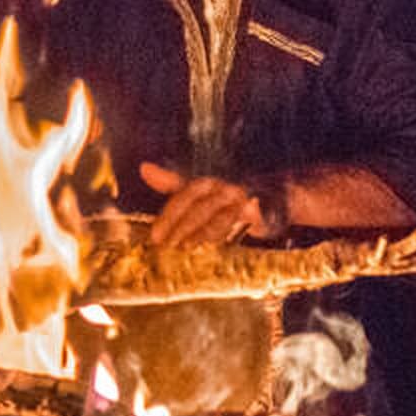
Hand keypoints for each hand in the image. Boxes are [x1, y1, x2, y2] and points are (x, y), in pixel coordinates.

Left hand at [141, 161, 279, 245]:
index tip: (155, 237)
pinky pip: (235, 222)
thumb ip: (172, 182)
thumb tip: (144, 168)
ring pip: (216, 216)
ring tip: (184, 247)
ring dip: (199, 233)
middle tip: (165, 245)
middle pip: (198, 205)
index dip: (168, 216)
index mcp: (207, 182)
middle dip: (180, 227)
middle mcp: (222, 186)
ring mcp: (239, 197)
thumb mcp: (198, 192)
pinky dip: (221, 233)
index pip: (183, 195)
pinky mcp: (254, 210)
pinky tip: (209, 245)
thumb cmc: (226, 199)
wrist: (271, 201)